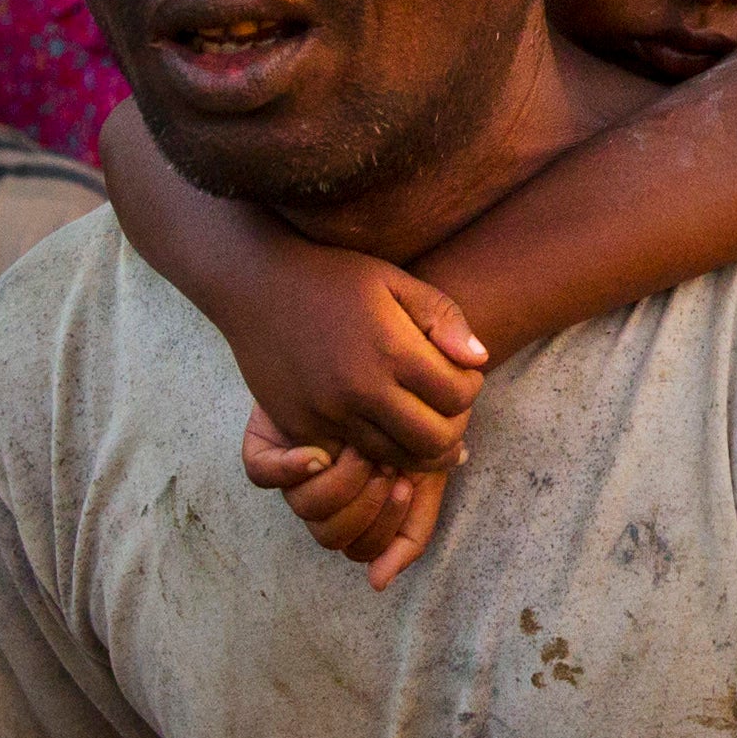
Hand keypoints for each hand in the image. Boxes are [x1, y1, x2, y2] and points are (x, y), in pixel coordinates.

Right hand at [224, 258, 488, 478]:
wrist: (257, 284)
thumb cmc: (334, 278)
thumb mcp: (394, 281)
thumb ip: (443, 318)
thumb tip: (479, 360)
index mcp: (391, 349)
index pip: (458, 396)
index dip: (471, 388)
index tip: (462, 375)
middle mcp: (361, 389)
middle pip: (434, 440)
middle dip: (454, 427)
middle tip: (447, 408)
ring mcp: (328, 414)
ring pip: (397, 459)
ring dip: (419, 447)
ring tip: (422, 422)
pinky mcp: (302, 428)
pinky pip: (354, 458)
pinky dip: (378, 452)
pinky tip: (384, 428)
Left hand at [241, 411, 451, 585]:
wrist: (400, 349)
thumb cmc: (420, 411)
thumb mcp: (429, 471)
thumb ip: (414, 527)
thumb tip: (375, 583)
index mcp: (362, 508)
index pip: (362, 549)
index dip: (384, 527)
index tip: (405, 482)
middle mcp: (325, 494)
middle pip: (331, 535)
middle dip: (367, 506)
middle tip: (390, 466)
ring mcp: (294, 471)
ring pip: (305, 509)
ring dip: (341, 486)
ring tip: (365, 448)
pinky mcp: (266, 442)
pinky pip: (261, 473)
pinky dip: (288, 470)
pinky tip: (317, 453)